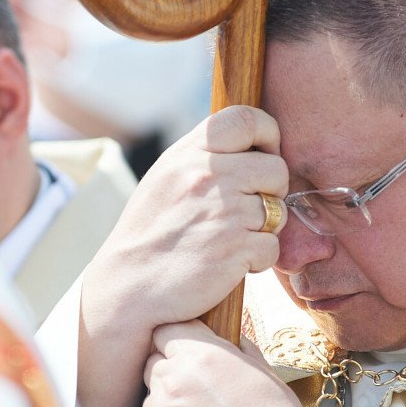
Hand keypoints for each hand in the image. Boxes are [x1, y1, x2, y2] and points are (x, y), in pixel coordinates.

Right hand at [77, 106, 286, 406]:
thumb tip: (248, 141)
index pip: (246, 118)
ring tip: (231, 240)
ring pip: (277, 210)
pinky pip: (272, 247)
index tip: (264, 155)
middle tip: (249, 211)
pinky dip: (257, 260)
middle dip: (271, 191)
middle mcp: (206, 176)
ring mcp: (223, 212)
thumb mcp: (165, 179)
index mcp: (188, 154)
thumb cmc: (149, 234)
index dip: (268, 135)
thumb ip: (202, 157)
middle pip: (275, 168)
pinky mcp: (235, 248)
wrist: (127, 288)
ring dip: (262, 229)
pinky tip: (228, 264)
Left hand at [141, 320, 302, 406]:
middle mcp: (172, 382)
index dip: (175, 342)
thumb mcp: (263, 372)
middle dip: (170, 375)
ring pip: (151, 403)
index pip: (165, 331)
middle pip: (153, 366)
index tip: (184, 352)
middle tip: (197, 394)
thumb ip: (238, 352)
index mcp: (198, 356)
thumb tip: (233, 343)